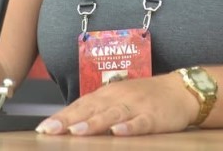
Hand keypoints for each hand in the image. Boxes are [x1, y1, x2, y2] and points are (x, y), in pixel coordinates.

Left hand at [35, 73, 198, 136]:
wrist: (179, 90)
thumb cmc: (144, 96)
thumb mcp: (118, 99)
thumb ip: (97, 109)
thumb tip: (70, 122)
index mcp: (107, 94)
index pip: (80, 105)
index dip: (61, 116)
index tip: (43, 127)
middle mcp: (118, 97)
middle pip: (90, 109)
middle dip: (68, 120)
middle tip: (49, 130)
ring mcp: (136, 106)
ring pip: (111, 115)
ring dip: (93, 123)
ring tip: (76, 132)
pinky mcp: (153, 116)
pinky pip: (139, 123)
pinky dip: (129, 127)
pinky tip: (118, 132)